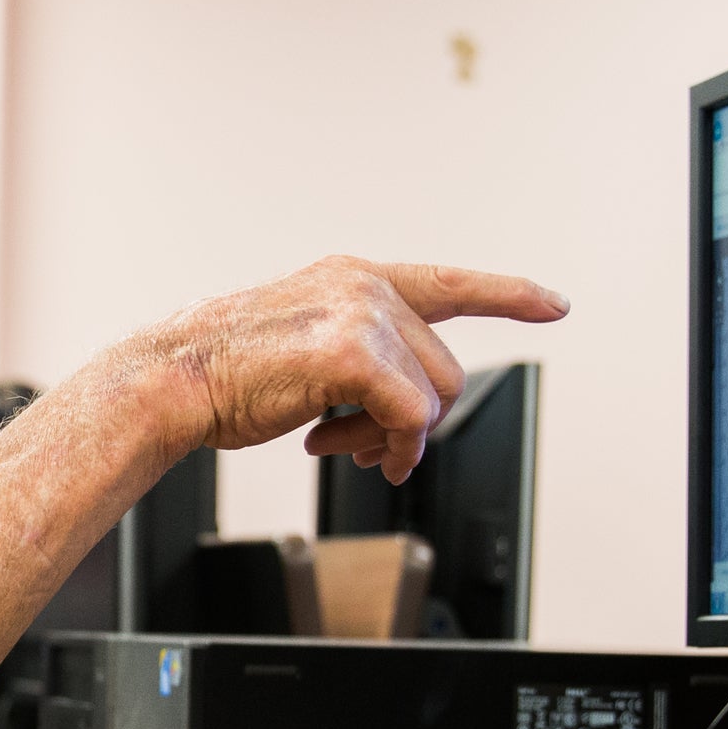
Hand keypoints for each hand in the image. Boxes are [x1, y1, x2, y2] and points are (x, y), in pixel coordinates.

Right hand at [126, 256, 568, 483]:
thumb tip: (407, 413)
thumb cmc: (226, 374)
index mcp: (351, 279)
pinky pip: (408, 418)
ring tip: (345, 448)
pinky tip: (339, 449)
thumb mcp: (302, 345)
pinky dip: (387, 448)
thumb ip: (361, 355)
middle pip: (443, 370)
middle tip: (366, 447)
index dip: (507, 293)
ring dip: (396, 441)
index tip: (553, 303)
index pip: (447, 281)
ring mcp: (360, 315)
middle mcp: (362, 287)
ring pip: (432, 398)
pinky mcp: (353, 354)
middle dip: (412, 422)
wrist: (175, 381)